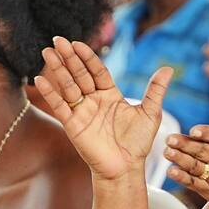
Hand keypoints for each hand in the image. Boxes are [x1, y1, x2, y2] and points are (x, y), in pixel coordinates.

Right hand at [33, 36, 172, 180]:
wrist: (125, 168)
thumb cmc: (138, 143)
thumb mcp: (150, 113)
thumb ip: (155, 91)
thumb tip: (168, 69)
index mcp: (110, 94)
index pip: (96, 70)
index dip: (87, 57)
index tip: (77, 43)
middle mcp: (94, 100)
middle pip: (79, 74)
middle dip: (68, 57)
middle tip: (57, 40)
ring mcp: (82, 112)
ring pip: (68, 86)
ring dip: (57, 69)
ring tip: (47, 52)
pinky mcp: (73, 125)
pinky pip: (60, 106)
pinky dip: (50, 93)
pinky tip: (40, 79)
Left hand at [163, 81, 208, 208]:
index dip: (207, 134)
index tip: (193, 131)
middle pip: (205, 153)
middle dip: (186, 146)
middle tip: (169, 138)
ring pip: (198, 168)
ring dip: (181, 160)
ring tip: (167, 152)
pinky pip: (195, 185)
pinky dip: (183, 178)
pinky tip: (171, 171)